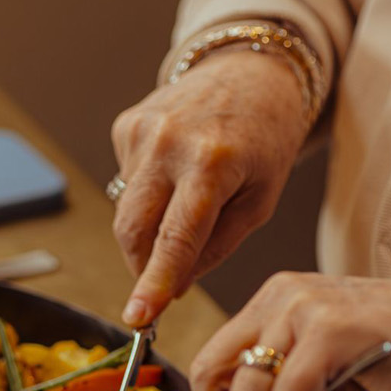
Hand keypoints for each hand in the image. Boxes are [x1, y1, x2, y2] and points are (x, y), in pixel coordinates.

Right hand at [110, 51, 307, 325]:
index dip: (154, 283)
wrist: (248, 72)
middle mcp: (168, 142)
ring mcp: (140, 130)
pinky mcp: (125, 125)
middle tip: (163, 283)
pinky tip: (176, 172)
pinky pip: (127, 182)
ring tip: (187, 205)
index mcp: (212, 162)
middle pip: (134, 230)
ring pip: (126, 211)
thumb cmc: (265, 140)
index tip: (138, 318)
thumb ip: (217, 247)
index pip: (175, 238)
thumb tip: (173, 285)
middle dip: (143, 267)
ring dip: (150, 229)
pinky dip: (148, 193)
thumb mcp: (261, 200)